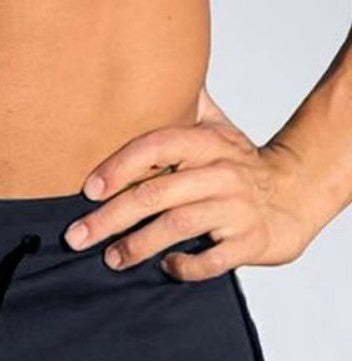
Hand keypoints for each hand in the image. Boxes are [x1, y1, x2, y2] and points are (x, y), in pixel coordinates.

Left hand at [64, 86, 315, 280]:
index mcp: (209, 143)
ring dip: (137, 245)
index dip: (119, 167)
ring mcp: (237, 208)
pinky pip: (212, 259)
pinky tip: (166, 267)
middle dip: (110, 218)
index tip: (88, 190)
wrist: (295, 197)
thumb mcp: (217, 130)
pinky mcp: (249, 242)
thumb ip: (184, 109)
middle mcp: (223, 172)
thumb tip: (143, 81)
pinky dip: (185, 267)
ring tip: (110, 259)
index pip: (157, 145)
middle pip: (157, 193)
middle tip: (77, 237)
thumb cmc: (240, 168)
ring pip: (179, 225)